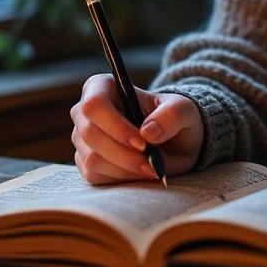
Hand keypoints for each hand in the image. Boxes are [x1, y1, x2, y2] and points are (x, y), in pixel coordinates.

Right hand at [70, 74, 202, 184]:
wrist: (172, 141)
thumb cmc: (174, 118)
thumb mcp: (184, 110)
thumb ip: (172, 115)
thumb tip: (148, 132)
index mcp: (103, 87)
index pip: (94, 105)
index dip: (116, 126)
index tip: (143, 143)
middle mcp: (85, 112)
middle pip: (91, 135)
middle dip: (125, 154)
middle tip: (152, 164)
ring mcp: (82, 138)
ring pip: (93, 159)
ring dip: (125, 169)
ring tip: (150, 168)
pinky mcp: (84, 162)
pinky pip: (95, 176)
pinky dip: (120, 179)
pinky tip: (138, 172)